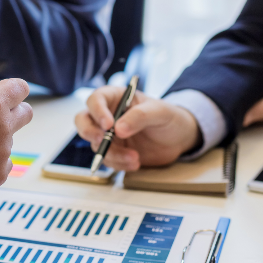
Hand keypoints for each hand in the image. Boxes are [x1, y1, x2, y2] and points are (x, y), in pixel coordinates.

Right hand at [75, 87, 200, 170]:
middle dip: (90, 133)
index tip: (108, 125)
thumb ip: (139, 117)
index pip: (96, 100)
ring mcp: (108, 135)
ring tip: (135, 157)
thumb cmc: (169, 117)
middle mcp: (107, 115)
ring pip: (95, 144)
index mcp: (115, 98)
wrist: (178, 139)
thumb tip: (118, 129)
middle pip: (83, 121)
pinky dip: (119, 164)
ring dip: (112, 153)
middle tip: (102, 142)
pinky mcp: (114, 151)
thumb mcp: (159, 112)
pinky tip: (135, 163)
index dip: (97, 111)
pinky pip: (107, 159)